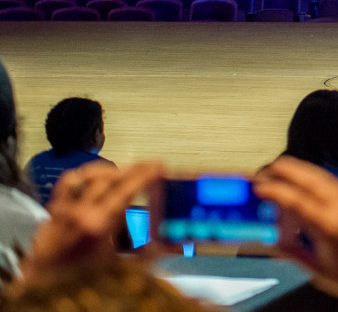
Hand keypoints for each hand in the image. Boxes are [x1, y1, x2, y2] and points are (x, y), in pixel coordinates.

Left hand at [20, 161, 163, 284]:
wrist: (45, 289)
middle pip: (112, 178)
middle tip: (148, 168)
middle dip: (134, 170)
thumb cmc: (79, 281)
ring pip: (89, 176)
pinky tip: (94, 179)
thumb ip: (146, 253)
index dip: (145, 174)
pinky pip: (68, 184)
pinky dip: (84, 177)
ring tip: (123, 173)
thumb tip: (172, 246)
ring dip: (111, 172)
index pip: (127, 187)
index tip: (158, 167)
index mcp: (98, 223)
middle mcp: (79, 211)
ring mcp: (65, 209)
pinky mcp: (54, 211)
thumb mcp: (119, 266)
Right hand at [254, 157, 337, 311]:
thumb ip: (293, 252)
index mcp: (330, 226)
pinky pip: (336, 185)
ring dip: (304, 171)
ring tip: (286, 169)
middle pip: (311, 179)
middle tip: (269, 168)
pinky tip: (311, 182)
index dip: (274, 190)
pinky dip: (319, 179)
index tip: (259, 186)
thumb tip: (274, 241)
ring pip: (325, 178)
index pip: (296, 199)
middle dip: (288, 170)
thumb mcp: (317, 269)